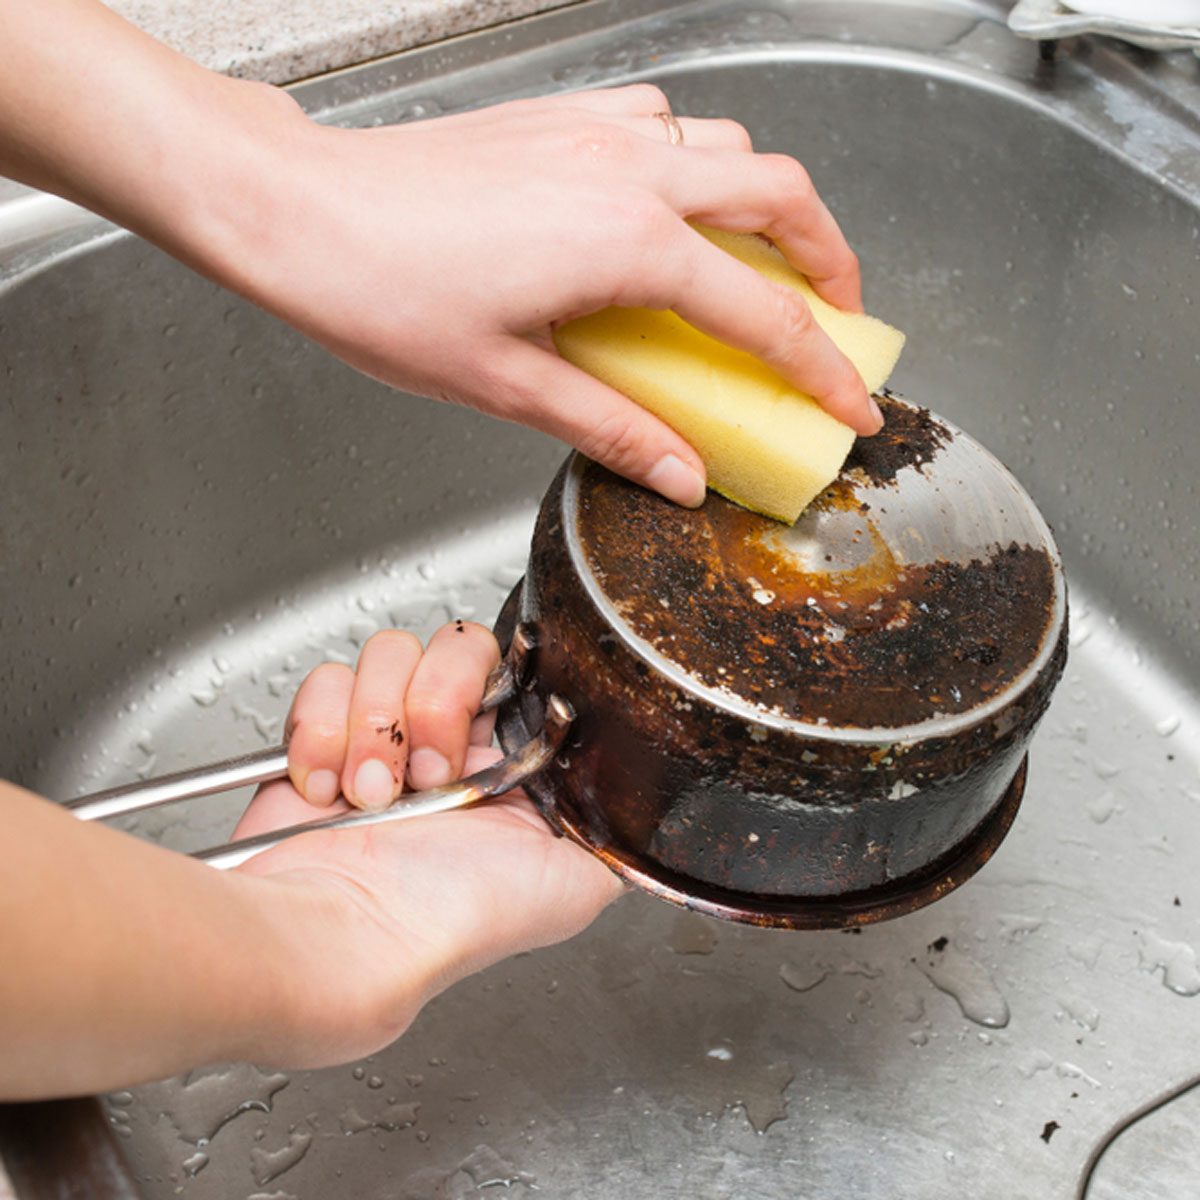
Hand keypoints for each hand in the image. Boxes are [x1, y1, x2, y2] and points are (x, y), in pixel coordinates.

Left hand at [1, 3, 875, 506]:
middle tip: (841, 315)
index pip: (764, 317)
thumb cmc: (380, 291)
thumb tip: (678, 474)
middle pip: (781, 197)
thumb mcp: (505, 384)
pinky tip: (675, 205)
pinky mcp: (558, 119)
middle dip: (831, 258)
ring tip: (772, 260)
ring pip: (731, 145)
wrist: (298, 208)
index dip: (821, 369)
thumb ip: (610, 428)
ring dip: (771, 202)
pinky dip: (698, 160)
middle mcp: (628, 173)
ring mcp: (594, 133)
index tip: (852, 403)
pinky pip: (664, 121)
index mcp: (627, 246)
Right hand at [229, 623, 622, 1067]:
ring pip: (390, 654)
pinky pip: (326, 681)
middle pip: (457, 647)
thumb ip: (618, 825)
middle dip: (438, 702)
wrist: (356, 939)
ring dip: (378, 723)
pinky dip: (323, 732)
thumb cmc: (457, 920)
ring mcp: (386, 735)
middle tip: (430, 772)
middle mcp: (452, 741)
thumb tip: (646, 797)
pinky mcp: (323, 737)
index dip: (504, 679)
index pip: (520, 669)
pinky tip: (328, 791)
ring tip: (373, 794)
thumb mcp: (578, 881)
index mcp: (511, 763)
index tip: (488, 716)